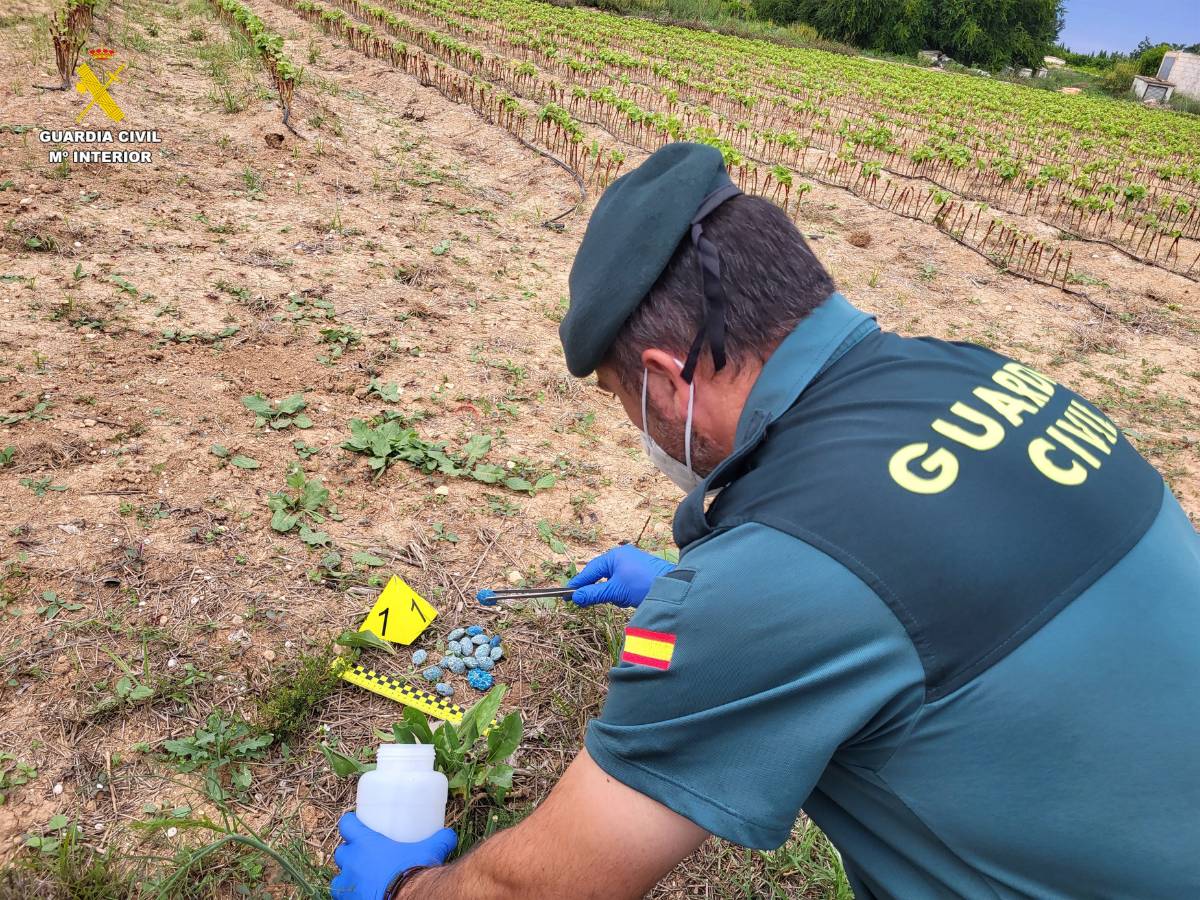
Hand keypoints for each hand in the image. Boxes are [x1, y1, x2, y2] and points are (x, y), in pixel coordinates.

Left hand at [331, 812, 455, 899]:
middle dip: (349, 853)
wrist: (410, 899)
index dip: (349, 823)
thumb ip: (440, 840)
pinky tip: (364, 895)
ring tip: (361, 878)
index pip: (346, 825)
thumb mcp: (430, 850)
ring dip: (347, 876)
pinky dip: (351, 896)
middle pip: (341, 852)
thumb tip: (449, 835)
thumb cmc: (414, 872)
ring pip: (339, 877)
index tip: (355, 824)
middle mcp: (352, 863)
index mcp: (366, 844)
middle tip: (364, 854)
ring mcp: (349, 885)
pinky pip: (344, 898)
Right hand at [567, 545, 675, 607]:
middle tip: (584, 603)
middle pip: (601, 575)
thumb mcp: (615, 591)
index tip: (567, 595)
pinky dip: (623, 593)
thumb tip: (576, 597)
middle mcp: (623, 557)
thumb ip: (594, 594)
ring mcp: (633, 564)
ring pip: (613, 582)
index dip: (578, 584)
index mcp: (614, 556)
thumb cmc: (644, 584)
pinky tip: (630, 599)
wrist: (674, 587)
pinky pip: (624, 584)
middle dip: (598, 590)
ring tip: (622, 599)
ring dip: (613, 593)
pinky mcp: (641, 573)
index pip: (590, 570)